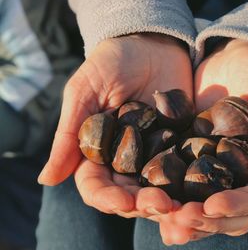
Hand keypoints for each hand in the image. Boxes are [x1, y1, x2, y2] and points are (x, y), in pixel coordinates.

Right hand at [38, 34, 192, 216]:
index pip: (97, 186)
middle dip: (143, 204)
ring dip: (168, 201)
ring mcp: (155, 155)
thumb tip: (46, 179)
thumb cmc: (111, 63)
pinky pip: (185, 169)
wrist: (151, 43)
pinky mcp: (180, 145)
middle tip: (161, 206)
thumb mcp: (85, 93)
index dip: (107, 198)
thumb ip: (70, 135)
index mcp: (99, 153)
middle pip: (130, 195)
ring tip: (180, 205)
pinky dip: (190, 184)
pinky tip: (199, 192)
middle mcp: (126, 161)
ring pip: (157, 189)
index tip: (122, 201)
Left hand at [155, 39, 247, 244]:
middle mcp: (241, 176)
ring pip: (202, 207)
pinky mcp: (188, 157)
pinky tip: (147, 203)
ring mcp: (213, 169)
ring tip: (164, 222)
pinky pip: (178, 184)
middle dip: (206, 220)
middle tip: (181, 219)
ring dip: (184, 218)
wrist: (236, 53)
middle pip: (228, 213)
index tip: (212, 206)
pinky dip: (167, 197)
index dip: (238, 206)